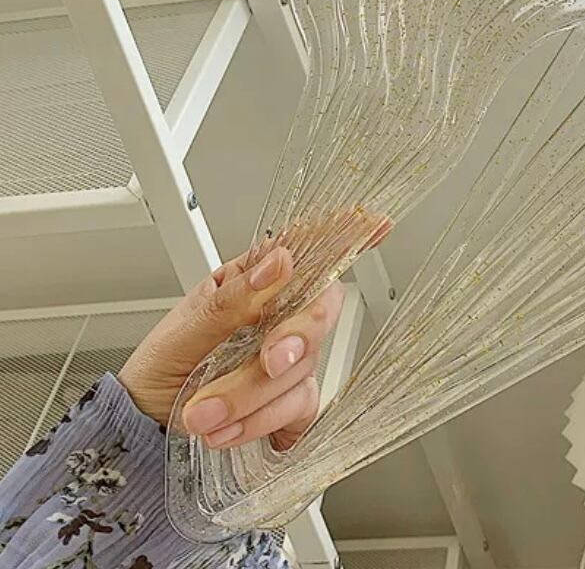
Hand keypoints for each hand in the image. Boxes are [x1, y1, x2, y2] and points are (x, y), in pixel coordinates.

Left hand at [118, 245, 343, 451]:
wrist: (140, 430)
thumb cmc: (158, 369)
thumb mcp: (182, 329)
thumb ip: (234, 298)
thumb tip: (278, 261)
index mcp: (253, 284)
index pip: (306, 253)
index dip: (346, 236)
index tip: (375, 223)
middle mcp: (278, 318)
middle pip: (317, 315)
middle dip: (293, 341)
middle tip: (266, 361)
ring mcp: (287, 362)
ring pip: (301, 371)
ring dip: (250, 397)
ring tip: (201, 413)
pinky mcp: (287, 404)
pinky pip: (299, 411)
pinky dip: (261, 424)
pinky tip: (229, 430)